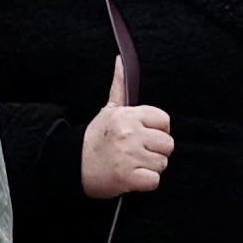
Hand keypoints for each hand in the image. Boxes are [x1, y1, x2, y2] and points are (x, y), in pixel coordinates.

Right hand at [79, 58, 173, 198]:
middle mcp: (129, 134)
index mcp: (127, 116)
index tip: (144, 136)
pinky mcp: (128, 178)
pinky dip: (145, 183)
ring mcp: (129, 156)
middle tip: (137, 153)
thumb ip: (119, 86)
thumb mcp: (108, 110)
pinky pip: (154, 181)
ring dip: (150, 168)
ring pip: (162, 164)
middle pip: (168, 144)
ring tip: (132, 164)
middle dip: (155, 152)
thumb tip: (121, 58)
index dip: (157, 131)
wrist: (74, 167)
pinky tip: (132, 178)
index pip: (164, 121)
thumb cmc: (96, 139)